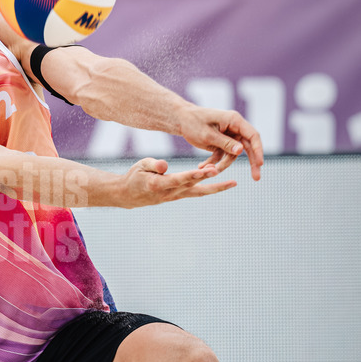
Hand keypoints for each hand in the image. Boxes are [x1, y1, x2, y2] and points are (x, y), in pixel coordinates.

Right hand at [115, 159, 235, 208]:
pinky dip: (210, 188)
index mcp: (158, 185)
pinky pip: (197, 193)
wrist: (129, 195)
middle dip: (206, 178)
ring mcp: (176, 196)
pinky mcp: (179, 196)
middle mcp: (170, 193)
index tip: (205, 169)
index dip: (192, 175)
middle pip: (192, 186)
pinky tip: (224, 183)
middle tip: (219, 170)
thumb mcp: (140, 166)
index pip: (178, 179)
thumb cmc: (134, 177)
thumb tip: (165, 166)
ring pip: (199, 192)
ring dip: (215, 187)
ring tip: (233, 183)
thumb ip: (154, 164)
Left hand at [178, 106, 263, 180]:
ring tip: (209, 171)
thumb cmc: (193, 122)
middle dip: (252, 162)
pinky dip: (214, 162)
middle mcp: (235, 127)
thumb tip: (241, 150)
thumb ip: (225, 143)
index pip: (253, 135)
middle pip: (248, 146)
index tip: (260, 164)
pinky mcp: (221, 143)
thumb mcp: (208, 135)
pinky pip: (223, 155)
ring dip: (223, 164)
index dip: (258, 150)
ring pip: (233, 154)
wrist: (181, 119)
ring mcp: (229, 135)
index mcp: (234, 120)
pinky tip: (202, 166)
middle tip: (257, 178)